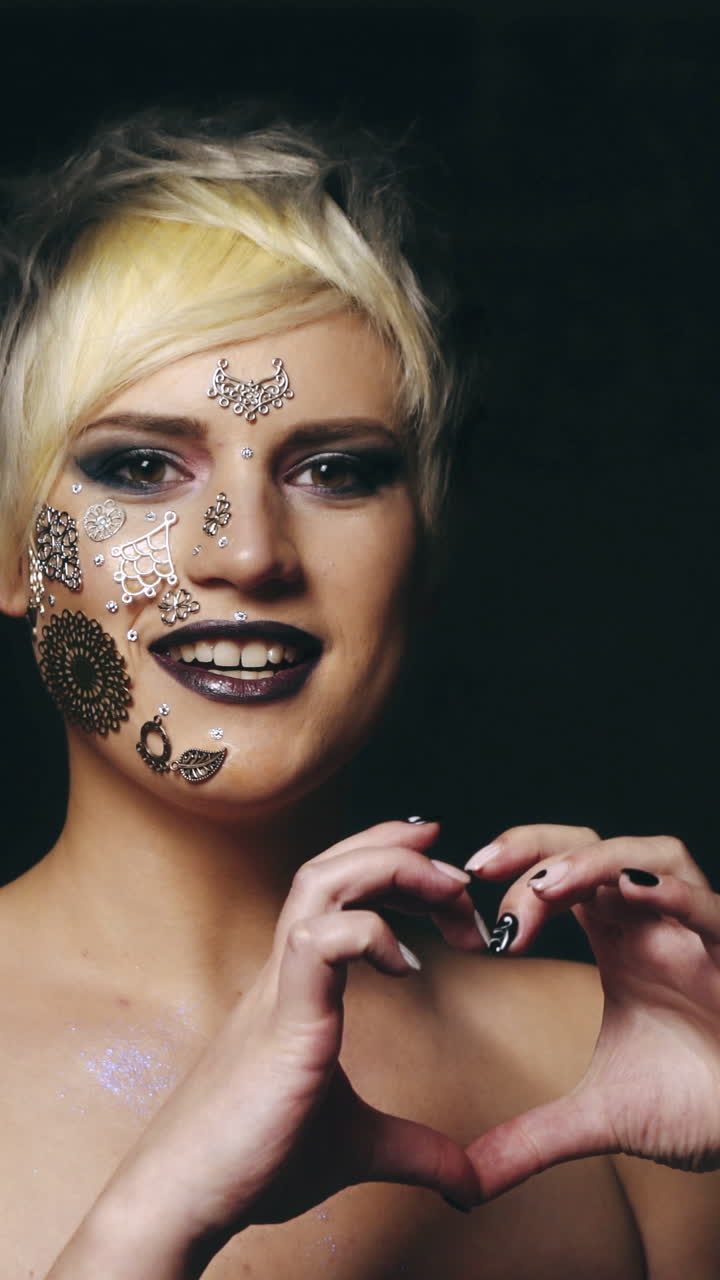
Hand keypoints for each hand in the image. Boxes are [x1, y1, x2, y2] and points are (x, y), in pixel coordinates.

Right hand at [100, 821, 482, 1253]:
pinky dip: (370, 934)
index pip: (337, 886)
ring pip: (321, 883)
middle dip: (403, 852)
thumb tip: (469, 1184)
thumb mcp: (356, 1146)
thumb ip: (416, 1151)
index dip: (389, 858)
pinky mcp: (284, 1023)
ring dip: (391, 869)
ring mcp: (281, 991)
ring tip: (446, 894)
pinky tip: (407, 970)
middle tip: (464, 881)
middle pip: (334, 866)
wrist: (182, 1197)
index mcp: (299, 983)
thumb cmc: (252, 1160)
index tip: (446, 871)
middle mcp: (286, 971)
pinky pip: (319, 944)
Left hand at [464, 825, 719, 1198]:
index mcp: (619, 941)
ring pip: (653, 854)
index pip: (560, 873)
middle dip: (536, 846)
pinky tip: (630, 891)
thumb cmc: (695, 1104)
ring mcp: (697, 937)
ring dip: (595, 861)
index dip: (514, 872)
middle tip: (480, 869)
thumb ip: (531, 1138)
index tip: (464, 907)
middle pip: (593, 846)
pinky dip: (674, 893)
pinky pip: (712, 910)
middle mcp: (655, 925)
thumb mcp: (599, 1119)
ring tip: (544, 889)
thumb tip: (464, 1182)